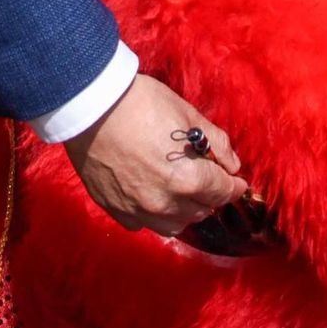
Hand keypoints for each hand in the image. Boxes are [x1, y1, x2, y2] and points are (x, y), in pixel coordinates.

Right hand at [64, 73, 247, 236]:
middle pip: (201, 210)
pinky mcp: (115, 209)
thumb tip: (232, 165)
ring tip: (180, 189)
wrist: (90, 104)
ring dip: (184, 209)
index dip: (234, 185)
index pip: (223, 192)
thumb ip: (216, 142)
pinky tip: (151, 195)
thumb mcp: (187, 114)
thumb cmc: (142, 102)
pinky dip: (153, 214)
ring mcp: (138, 209)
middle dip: (209, 195)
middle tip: (206, 177)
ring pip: (175, 225)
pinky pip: (143, 224)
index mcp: (188, 179)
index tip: (236, 181)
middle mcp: (165, 202)